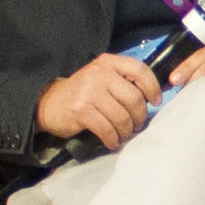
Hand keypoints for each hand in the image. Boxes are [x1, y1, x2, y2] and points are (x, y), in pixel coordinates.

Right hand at [33, 53, 160, 150]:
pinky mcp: (81, 110)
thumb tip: (152, 97)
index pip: (139, 70)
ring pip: (121, 116)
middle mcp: (99, 73)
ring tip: (124, 134)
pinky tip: (112, 141)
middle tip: (137, 125)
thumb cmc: (83, 93)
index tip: (155, 102)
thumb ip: (123, 82)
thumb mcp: (102, 78)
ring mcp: (89, 91)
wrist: (50, 102)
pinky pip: (106, 129)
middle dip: (139, 116)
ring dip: (126, 130)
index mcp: (108, 63)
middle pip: (133, 98)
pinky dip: (113, 139)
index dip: (152, 87)